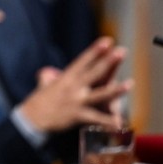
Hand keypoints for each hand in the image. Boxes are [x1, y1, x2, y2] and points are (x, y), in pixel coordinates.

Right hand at [17, 36, 132, 133]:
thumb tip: (49, 72)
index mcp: (66, 77)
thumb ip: (49, 77)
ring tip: (130, 84)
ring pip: (99, 94)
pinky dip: (107, 121)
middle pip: (94, 72)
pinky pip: (95, 118)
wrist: (32, 119)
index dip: (95, 50)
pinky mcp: (77, 115)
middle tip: (121, 51)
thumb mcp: (44, 85)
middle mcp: (72, 86)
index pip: (83, 60)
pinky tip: (119, 122)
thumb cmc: (39, 101)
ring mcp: (76, 101)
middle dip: (108, 61)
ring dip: (115, 90)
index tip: (107, 41)